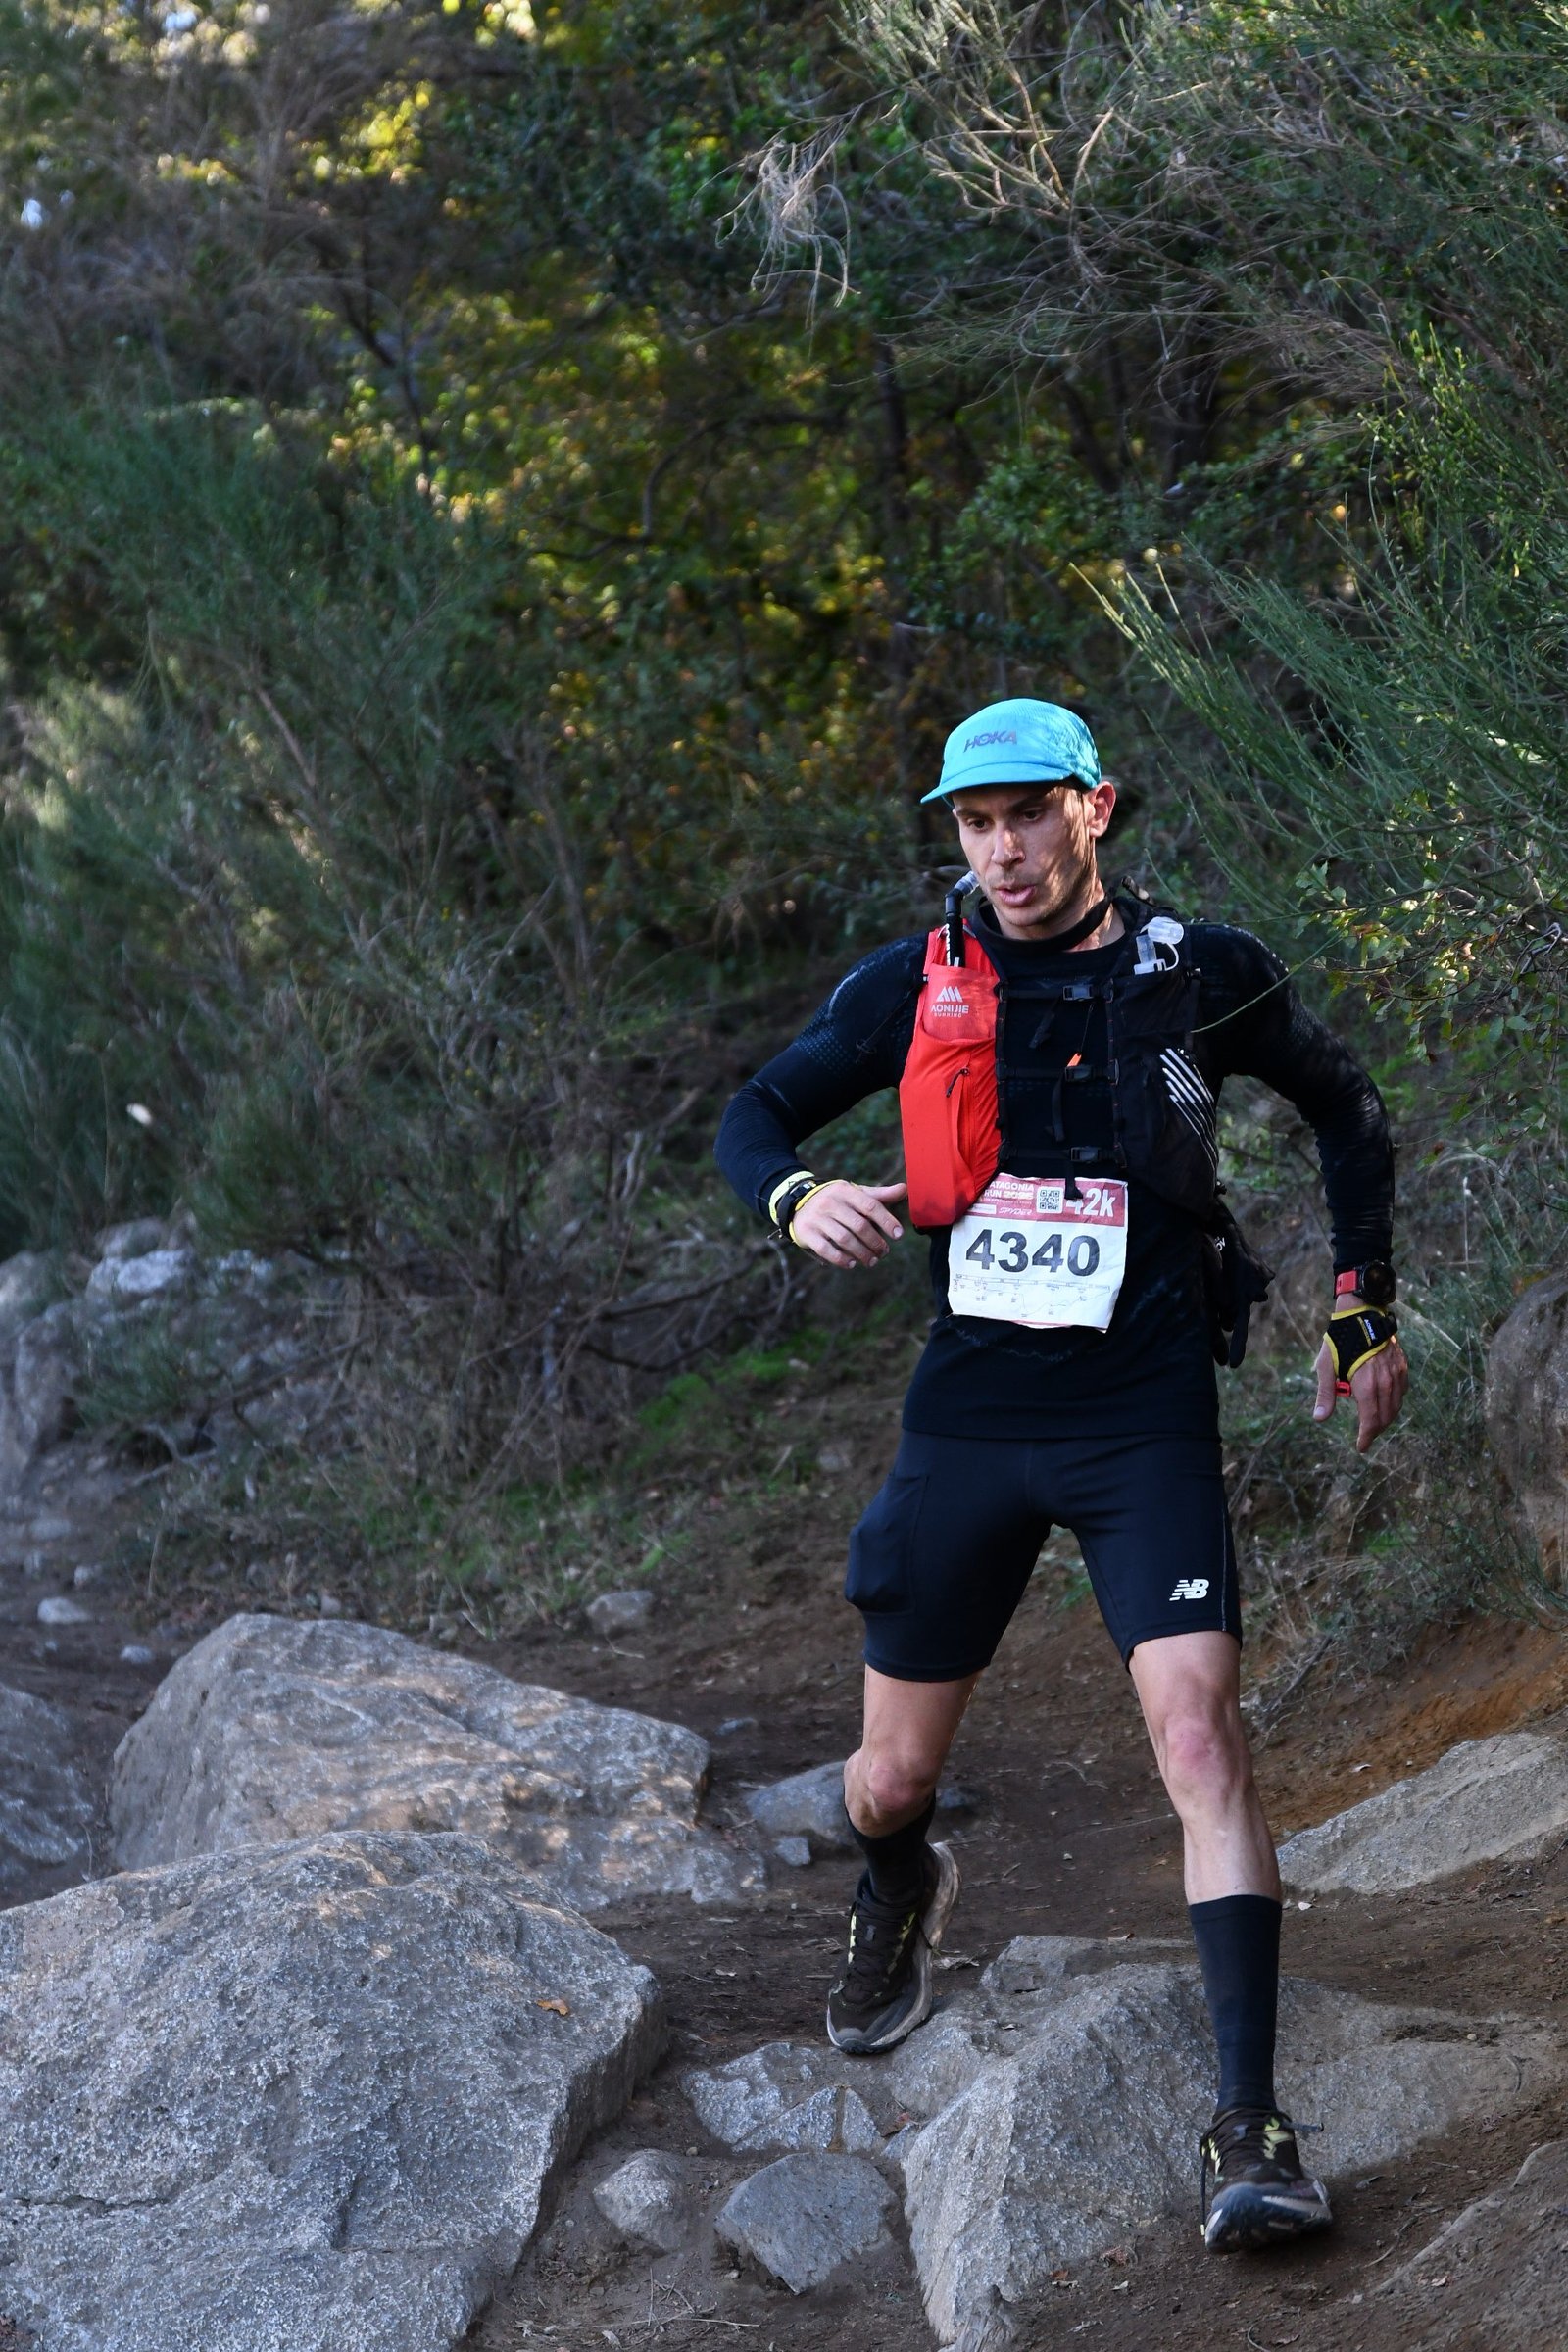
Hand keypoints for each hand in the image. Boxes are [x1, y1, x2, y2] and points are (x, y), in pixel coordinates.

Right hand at [791, 1180, 906, 1268]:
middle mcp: (830, 1203)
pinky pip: (826, 1249)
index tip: (898, 1235)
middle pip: (859, 1226)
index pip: (870, 1206)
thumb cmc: (836, 1201)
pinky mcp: (807, 1233)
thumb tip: (905, 1189)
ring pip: (844, 1239)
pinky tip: (851, 1264)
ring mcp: (817, 1218)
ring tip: (872, 1261)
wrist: (797, 1203)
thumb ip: (878, 1195)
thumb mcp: (854, 1193)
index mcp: (845, 1191)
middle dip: (875, 1242)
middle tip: (884, 1252)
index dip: (887, 1221)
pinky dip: (840, 1259)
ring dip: (862, 1253)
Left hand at [1312, 1299, 1408, 1453]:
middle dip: (1376, 1430)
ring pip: (1396, 1406)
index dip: (1367, 1437)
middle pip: (1385, 1417)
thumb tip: (1319, 1419)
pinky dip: (1395, 1402)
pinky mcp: (1402, 1366)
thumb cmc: (1340, 1340)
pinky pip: (1402, 1391)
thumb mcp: (1326, 1367)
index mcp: (1366, 1385)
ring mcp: (1397, 1374)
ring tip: (1375, 1423)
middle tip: (1366, 1437)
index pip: (1371, 1421)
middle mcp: (1385, 1382)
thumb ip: (1326, 1394)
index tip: (1361, 1447)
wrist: (1362, 1313)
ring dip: (1386, 1418)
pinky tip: (1386, 1402)